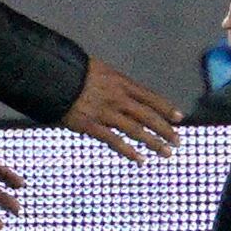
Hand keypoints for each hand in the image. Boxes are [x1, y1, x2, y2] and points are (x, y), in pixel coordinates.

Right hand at [58, 58, 182, 161]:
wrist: (51, 76)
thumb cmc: (73, 72)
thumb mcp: (100, 71)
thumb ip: (115, 84)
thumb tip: (127, 94)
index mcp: (121, 83)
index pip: (150, 97)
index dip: (166, 108)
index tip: (179, 118)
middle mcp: (118, 98)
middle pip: (148, 116)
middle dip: (165, 130)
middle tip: (177, 142)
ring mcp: (105, 112)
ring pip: (136, 130)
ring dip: (154, 143)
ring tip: (166, 153)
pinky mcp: (91, 125)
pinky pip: (114, 140)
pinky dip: (129, 151)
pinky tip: (140, 159)